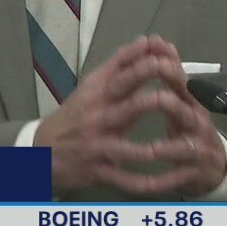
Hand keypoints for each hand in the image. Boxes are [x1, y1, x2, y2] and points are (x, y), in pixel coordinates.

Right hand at [34, 35, 180, 192]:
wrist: (41, 152)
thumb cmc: (74, 116)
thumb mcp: (92, 87)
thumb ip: (120, 66)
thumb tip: (146, 42)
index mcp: (98, 93)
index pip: (122, 71)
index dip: (145, 60)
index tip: (166, 52)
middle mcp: (99, 117)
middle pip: (131, 104)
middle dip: (157, 100)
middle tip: (181, 95)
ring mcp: (99, 146)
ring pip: (130, 149)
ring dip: (157, 149)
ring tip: (185, 145)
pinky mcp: (99, 171)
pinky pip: (126, 180)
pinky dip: (148, 183)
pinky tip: (167, 180)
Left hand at [139, 39, 226, 196]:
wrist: (213, 165)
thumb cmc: (189, 127)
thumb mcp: (181, 100)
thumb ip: (169, 74)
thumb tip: (158, 41)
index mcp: (188, 102)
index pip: (179, 80)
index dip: (167, 68)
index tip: (152, 56)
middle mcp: (196, 122)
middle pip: (185, 110)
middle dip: (171, 104)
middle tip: (156, 97)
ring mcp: (197, 148)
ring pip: (183, 147)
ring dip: (168, 147)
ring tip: (151, 149)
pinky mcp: (194, 173)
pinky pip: (179, 177)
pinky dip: (166, 180)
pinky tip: (152, 181)